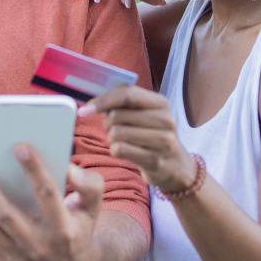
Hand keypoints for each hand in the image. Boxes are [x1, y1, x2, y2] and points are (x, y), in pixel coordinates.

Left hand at [0, 143, 106, 260]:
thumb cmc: (79, 226)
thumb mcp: (92, 206)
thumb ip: (90, 184)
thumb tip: (68, 168)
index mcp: (64, 229)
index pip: (47, 194)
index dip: (34, 169)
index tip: (20, 146)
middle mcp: (40, 246)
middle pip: (5, 213)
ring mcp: (20, 257)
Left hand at [79, 86, 195, 192]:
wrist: (175, 166)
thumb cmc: (152, 136)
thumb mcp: (147, 115)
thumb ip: (126, 104)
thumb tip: (94, 99)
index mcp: (161, 103)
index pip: (127, 94)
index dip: (103, 100)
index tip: (85, 109)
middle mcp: (165, 120)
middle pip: (118, 116)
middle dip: (107, 123)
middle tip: (112, 129)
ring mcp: (163, 141)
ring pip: (117, 133)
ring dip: (111, 138)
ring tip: (121, 141)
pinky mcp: (155, 160)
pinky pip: (120, 150)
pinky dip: (115, 150)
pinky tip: (124, 152)